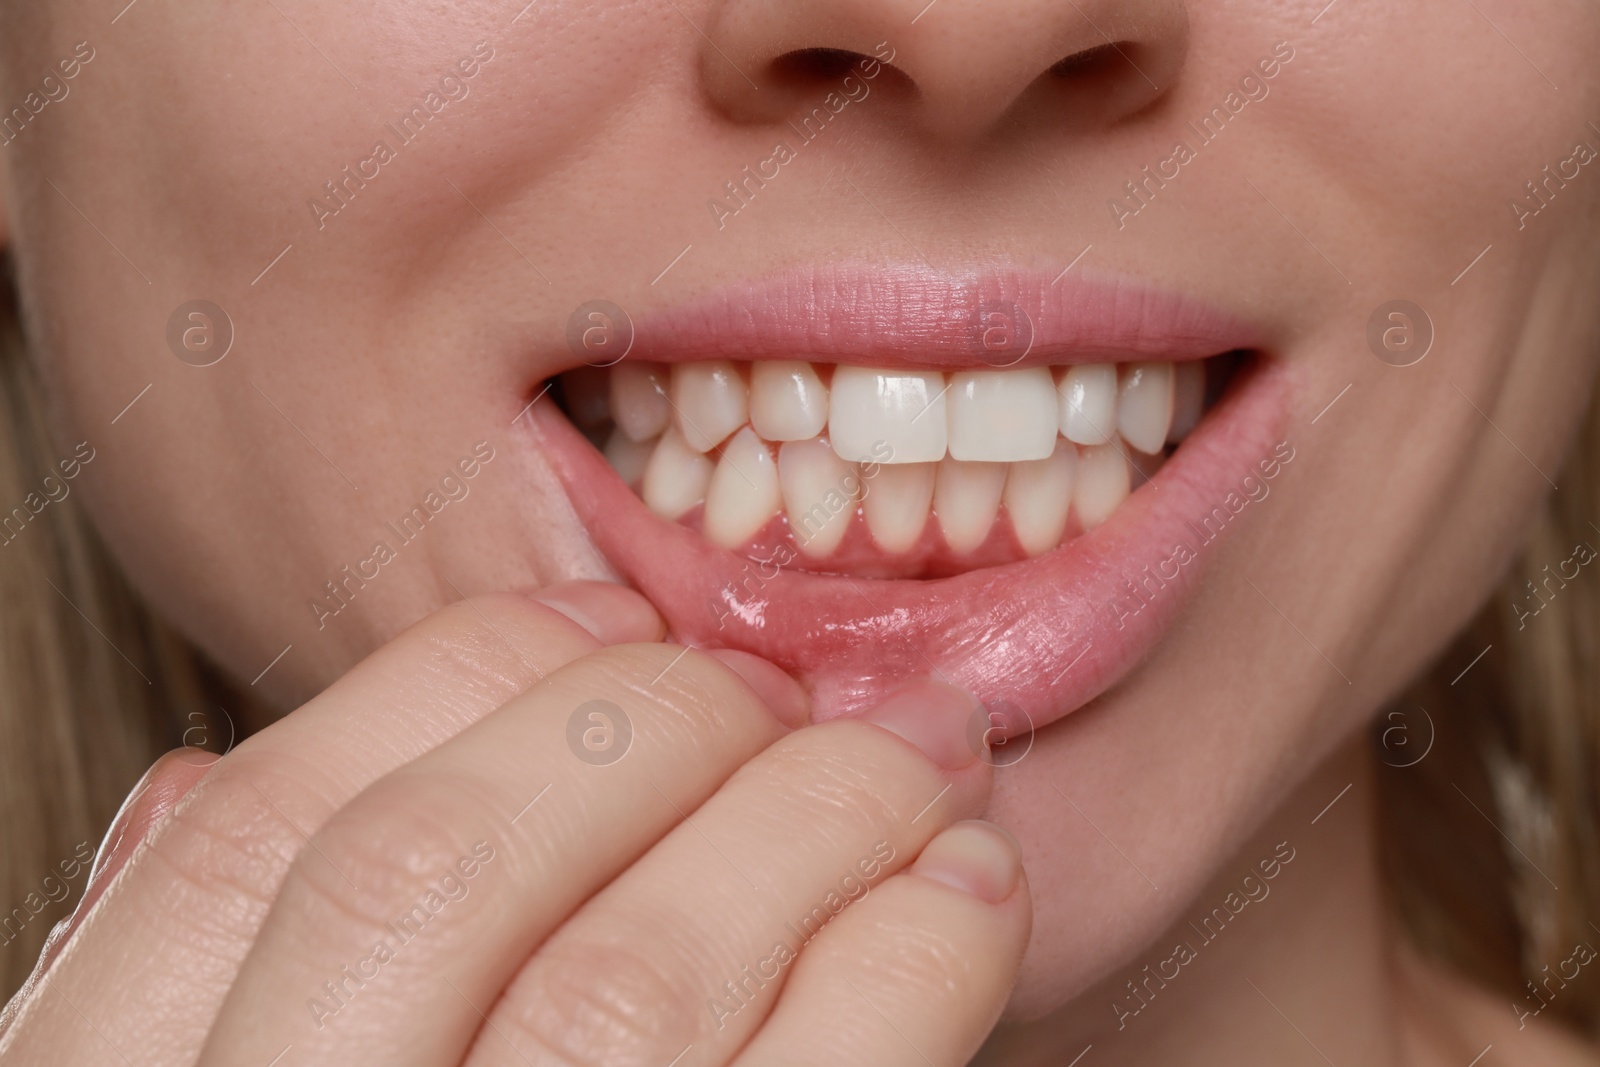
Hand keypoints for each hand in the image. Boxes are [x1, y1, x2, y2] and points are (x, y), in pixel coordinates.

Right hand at [0, 582, 1029, 1065]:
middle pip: (455, 871)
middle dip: (645, 724)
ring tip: (914, 763)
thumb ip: (166, 1006)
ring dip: (811, 817)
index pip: (258, 840)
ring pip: (641, 976)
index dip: (450, 685)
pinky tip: (960, 903)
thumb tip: (213, 786)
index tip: (599, 616)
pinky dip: (913, 965)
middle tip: (772, 686)